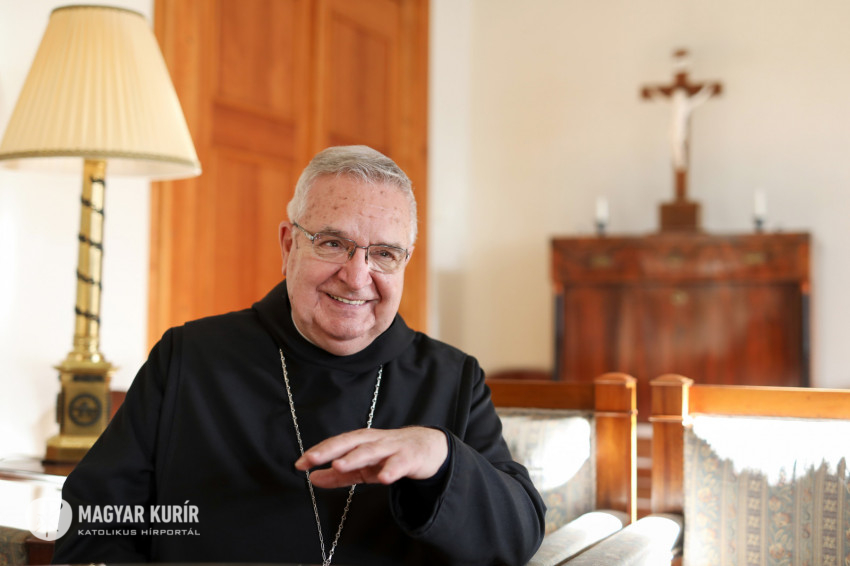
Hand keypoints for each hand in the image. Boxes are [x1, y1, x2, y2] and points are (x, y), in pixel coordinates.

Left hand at [294, 427, 447, 487]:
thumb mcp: (363, 467)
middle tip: (312, 458)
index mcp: (361, 441)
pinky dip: (392, 469)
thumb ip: (339, 474)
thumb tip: (312, 478)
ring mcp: (392, 448)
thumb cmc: (391, 455)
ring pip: (372, 451)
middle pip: (350, 442)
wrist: (428, 448)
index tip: (300, 464)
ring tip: (339, 465)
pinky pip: (400, 464)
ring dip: (355, 457)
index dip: (319, 452)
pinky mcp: (410, 457)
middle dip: (330, 449)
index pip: (336, 445)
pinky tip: (383, 478)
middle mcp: (374, 441)